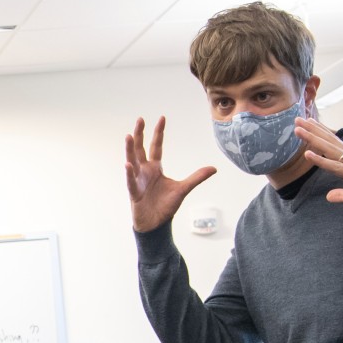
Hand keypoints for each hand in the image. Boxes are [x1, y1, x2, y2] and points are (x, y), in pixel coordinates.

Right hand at [125, 116, 216, 232]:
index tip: (161, 118)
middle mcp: (144, 171)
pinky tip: (128, 164)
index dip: (158, 133)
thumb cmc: (165, 206)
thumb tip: (214, 168)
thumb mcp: (183, 188)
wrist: (156, 224)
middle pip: (140, 149)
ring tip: (128, 136)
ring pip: (132, 161)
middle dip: (140, 134)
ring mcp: (138, 181)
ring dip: (130, 149)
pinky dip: (129, 173)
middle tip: (140, 119)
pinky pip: (131, 181)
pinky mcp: (135, 193)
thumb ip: (197, 177)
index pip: (156, 146)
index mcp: (155, 168)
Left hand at [295, 118, 342, 216]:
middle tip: (297, 119)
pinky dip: (320, 160)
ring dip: (312, 138)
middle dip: (312, 130)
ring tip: (297, 129)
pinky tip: (307, 153)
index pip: (334, 143)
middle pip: (329, 141)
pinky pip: (335, 166)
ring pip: (329, 149)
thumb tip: (329, 196)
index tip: (308, 123)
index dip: (321, 133)